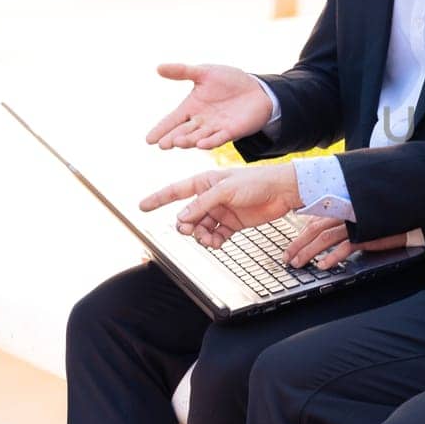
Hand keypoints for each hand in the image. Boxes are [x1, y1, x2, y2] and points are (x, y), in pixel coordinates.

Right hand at [139, 164, 300, 248]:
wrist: (282, 191)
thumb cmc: (256, 182)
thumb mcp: (226, 190)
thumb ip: (203, 204)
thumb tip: (182, 217)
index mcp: (205, 182)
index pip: (176, 191)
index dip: (158, 198)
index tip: (142, 206)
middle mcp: (210, 197)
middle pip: (187, 215)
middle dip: (185, 225)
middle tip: (189, 230)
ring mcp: (221, 211)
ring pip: (200, 228)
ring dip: (200, 236)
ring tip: (208, 239)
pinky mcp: (233, 223)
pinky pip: (216, 235)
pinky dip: (214, 241)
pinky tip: (218, 242)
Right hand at [146, 63, 273, 149]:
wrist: (257, 88)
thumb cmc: (229, 81)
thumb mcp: (204, 73)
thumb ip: (182, 71)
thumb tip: (158, 67)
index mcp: (191, 108)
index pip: (172, 120)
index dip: (161, 129)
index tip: (148, 140)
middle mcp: (200, 121)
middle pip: (183, 131)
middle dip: (172, 138)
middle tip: (162, 145)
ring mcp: (215, 128)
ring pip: (198, 136)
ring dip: (188, 140)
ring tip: (177, 143)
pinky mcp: (231, 131)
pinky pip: (219, 138)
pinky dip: (210, 141)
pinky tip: (201, 144)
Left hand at [284, 217, 411, 270]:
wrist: (409, 217)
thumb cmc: (383, 218)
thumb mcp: (359, 217)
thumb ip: (341, 222)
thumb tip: (320, 230)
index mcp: (342, 208)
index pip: (315, 221)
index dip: (300, 236)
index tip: (291, 248)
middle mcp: (345, 213)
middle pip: (314, 230)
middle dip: (298, 245)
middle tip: (287, 259)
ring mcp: (355, 223)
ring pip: (324, 238)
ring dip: (309, 253)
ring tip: (299, 264)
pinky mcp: (366, 233)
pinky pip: (345, 247)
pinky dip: (332, 257)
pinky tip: (323, 266)